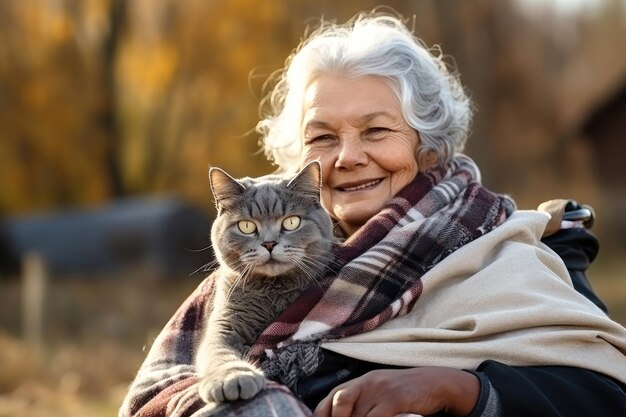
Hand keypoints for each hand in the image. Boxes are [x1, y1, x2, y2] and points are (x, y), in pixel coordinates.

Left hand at [313, 367, 479, 416]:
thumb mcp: (377, 394)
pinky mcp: (396, 398)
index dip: (322, 415)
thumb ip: (359, 405)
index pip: (330, 399)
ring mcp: (381, 389)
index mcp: (358, 383)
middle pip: (339, 402)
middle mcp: (366, 383)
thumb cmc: (404, 395)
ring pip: (358, 414)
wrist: (435, 383)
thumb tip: (339, 415)